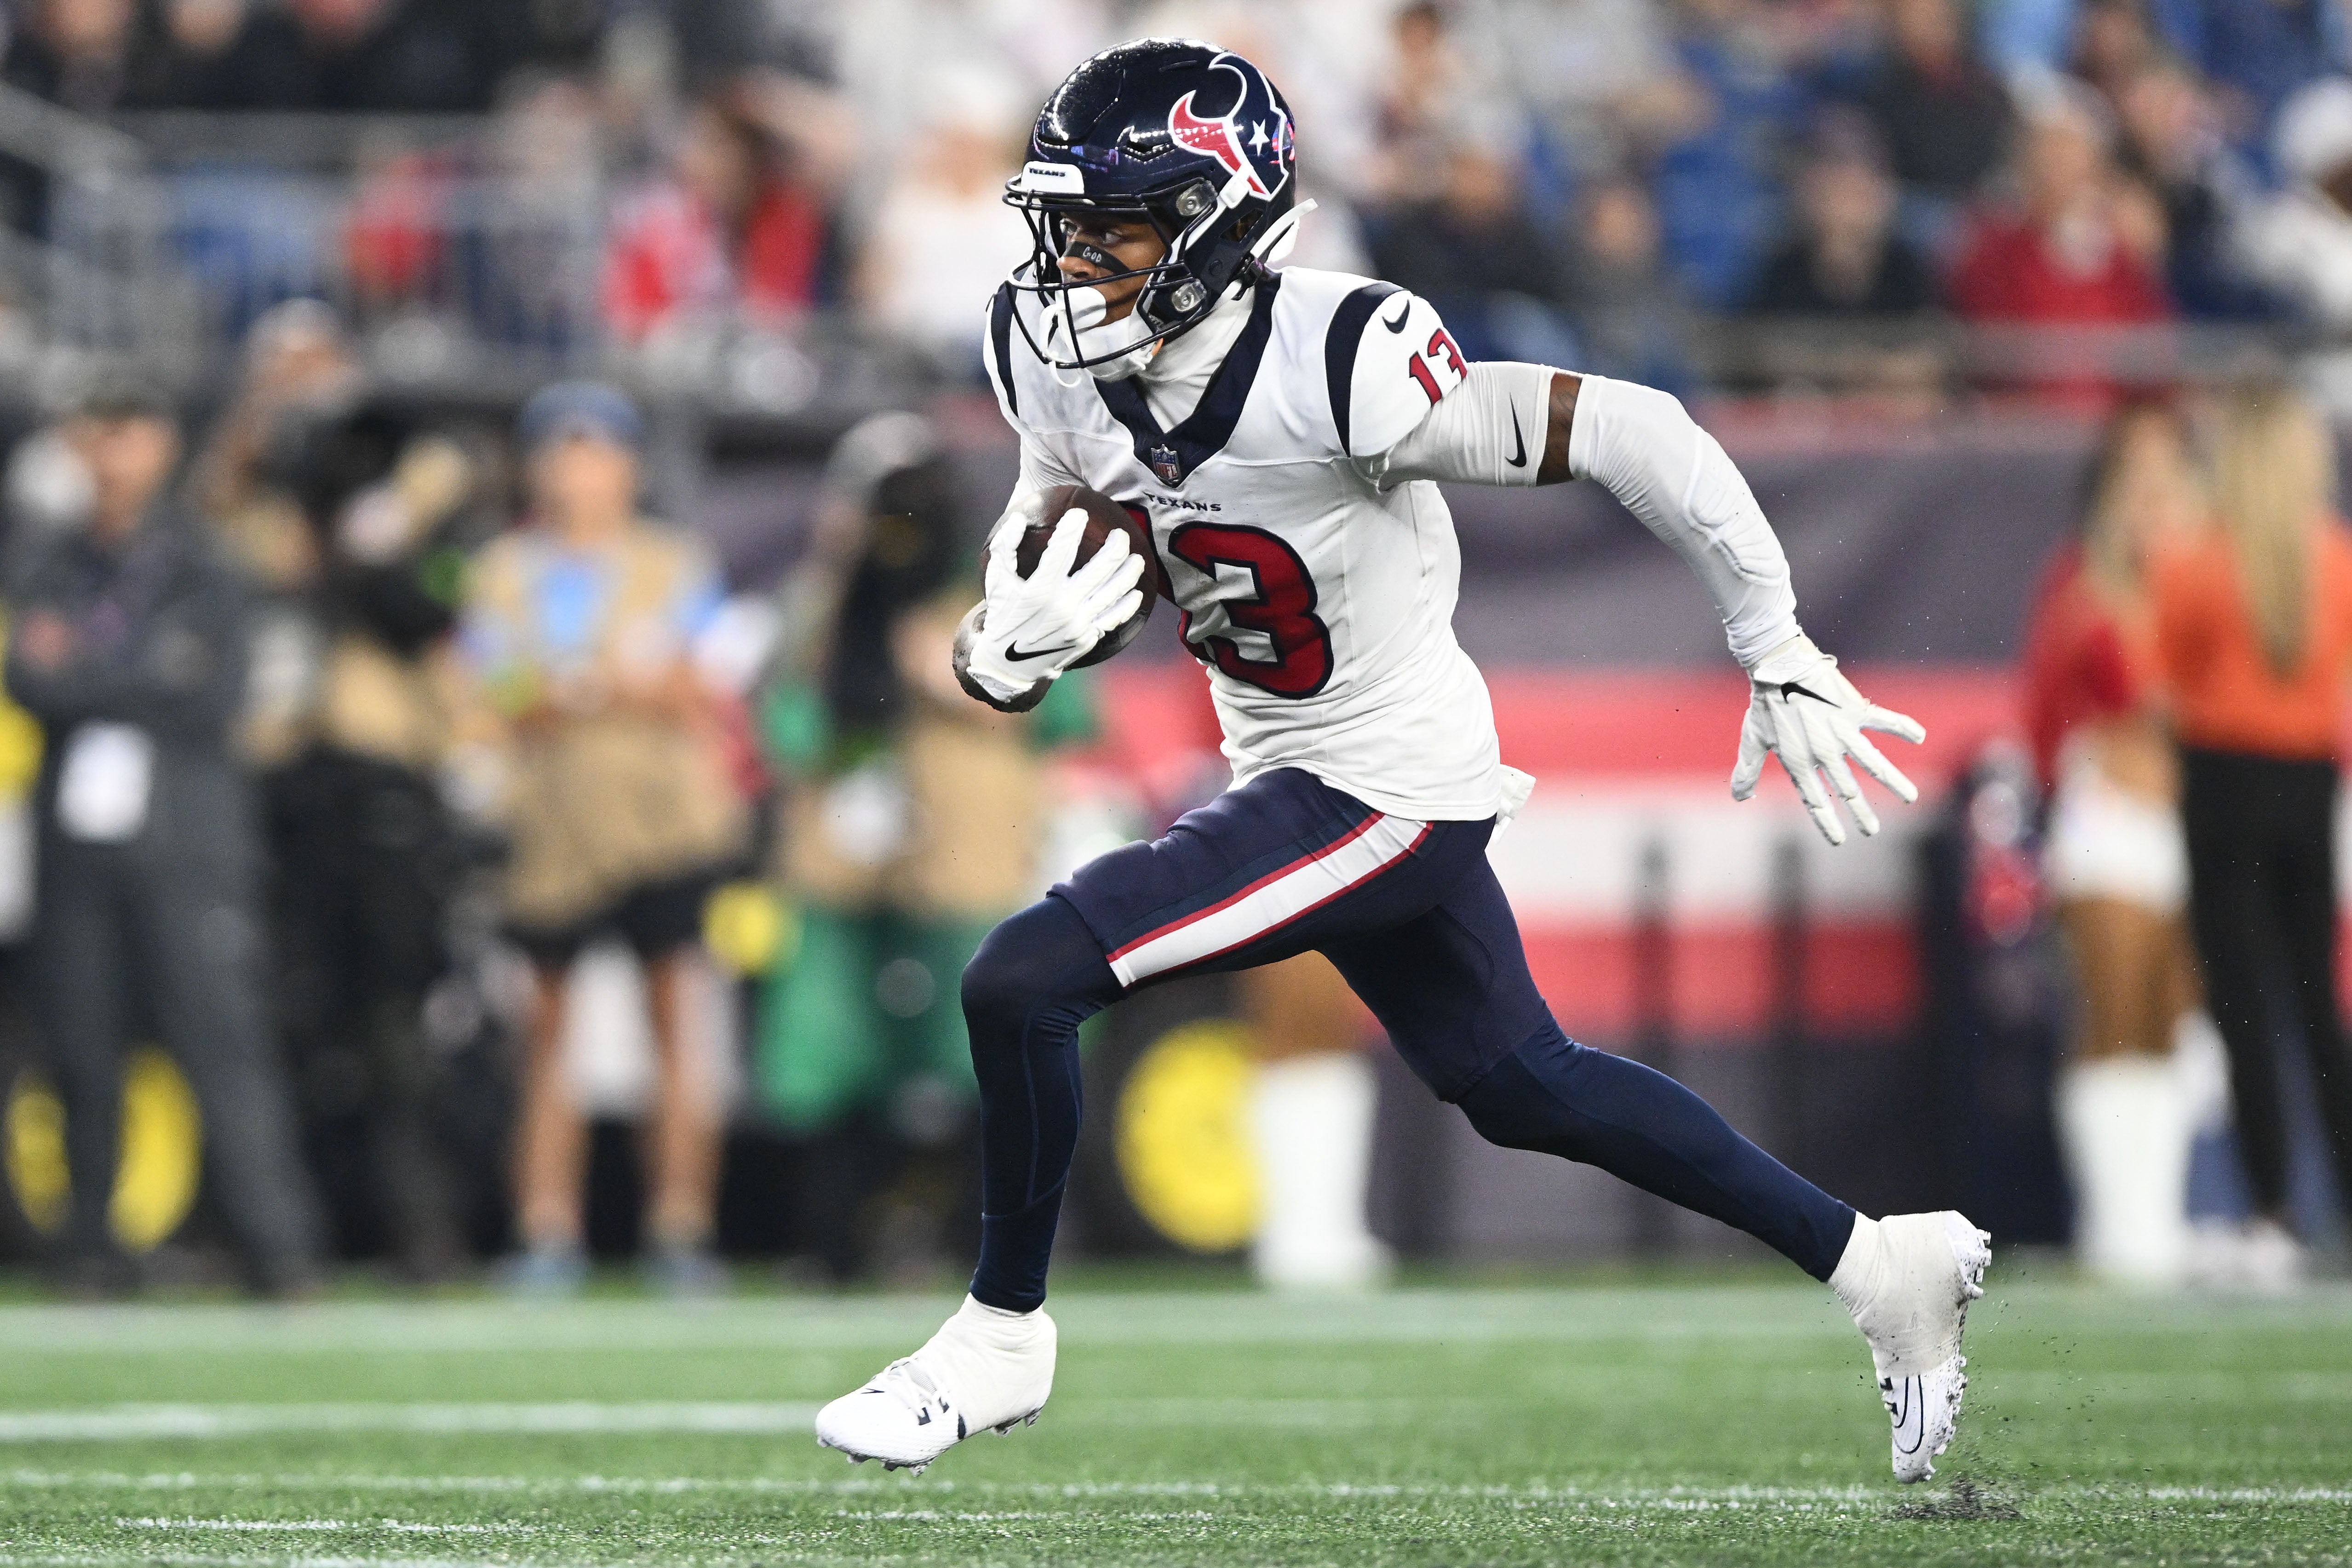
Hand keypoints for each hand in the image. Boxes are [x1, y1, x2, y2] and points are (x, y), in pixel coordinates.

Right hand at [961, 508, 1143, 701]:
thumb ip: (1005, 547)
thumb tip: (1019, 518)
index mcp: (1039, 590)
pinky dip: (1128, 603)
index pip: (1062, 550)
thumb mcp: (996, 581)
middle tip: (1120, 534)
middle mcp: (1063, 607)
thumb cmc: (1004, 615)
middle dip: (1116, 545)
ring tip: (1137, 557)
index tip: (1079, 513)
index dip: (1072, 528)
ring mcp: (1079, 623)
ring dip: (1130, 570)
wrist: (1010, 663)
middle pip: (1101, 568)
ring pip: (1115, 590)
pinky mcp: (1088, 637)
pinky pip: (1115, 617)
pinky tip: (1136, 591)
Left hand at [1730, 635, 1924, 845]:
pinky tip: (1920, 737)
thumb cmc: (1765, 704)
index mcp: (1799, 763)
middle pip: (1847, 790)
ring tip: (1911, 798)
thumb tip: (1740, 798)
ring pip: (1874, 763)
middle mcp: (1824, 752)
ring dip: (1894, 781)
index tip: (1838, 840)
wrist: (1778, 666)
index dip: (1826, 822)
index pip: (1815, 801)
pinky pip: (1884, 720)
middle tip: (1872, 831)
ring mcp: (1841, 732)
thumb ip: (1747, 770)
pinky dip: (1902, 726)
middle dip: (1861, 813)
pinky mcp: (1854, 710)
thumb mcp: (1752, 739)